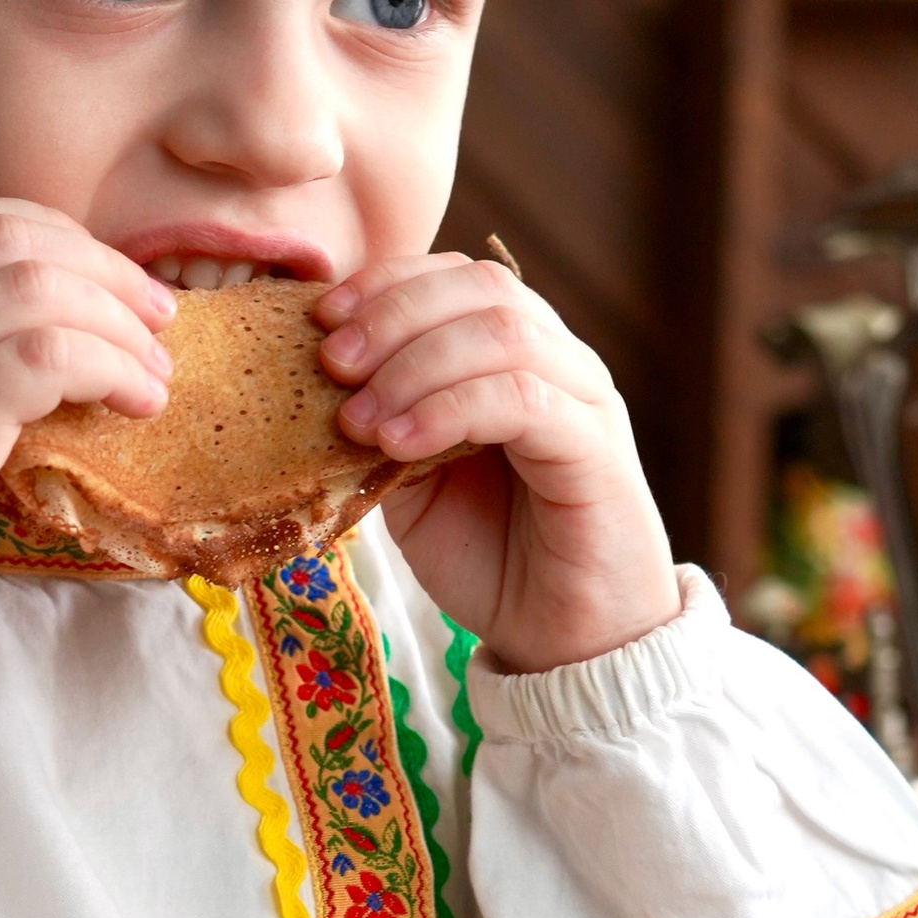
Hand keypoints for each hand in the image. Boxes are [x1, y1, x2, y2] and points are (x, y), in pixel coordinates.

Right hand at [0, 198, 173, 631]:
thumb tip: (58, 323)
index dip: (55, 237)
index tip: (105, 280)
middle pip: (12, 240)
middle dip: (103, 271)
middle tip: (157, 317)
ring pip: (39, 289)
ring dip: (119, 324)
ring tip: (154, 373)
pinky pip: (49, 356)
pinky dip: (110, 370)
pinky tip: (134, 404)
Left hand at [316, 257, 679, 674]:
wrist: (561, 640)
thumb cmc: (493, 558)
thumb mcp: (413, 482)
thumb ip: (386, 422)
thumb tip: (321, 381)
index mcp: (516, 356)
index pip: (457, 277)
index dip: (386, 284)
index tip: (320, 317)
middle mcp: (560, 363)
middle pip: (480, 287)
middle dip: (393, 315)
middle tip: (332, 363)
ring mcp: (585, 400)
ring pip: (503, 333)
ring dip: (414, 365)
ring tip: (358, 418)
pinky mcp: (597, 450)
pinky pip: (524, 400)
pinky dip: (450, 409)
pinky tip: (400, 443)